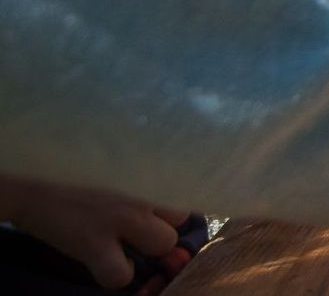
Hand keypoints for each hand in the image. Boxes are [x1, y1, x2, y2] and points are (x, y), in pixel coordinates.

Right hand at [0, 176, 187, 288]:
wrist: (30, 182)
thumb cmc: (72, 171)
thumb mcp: (116, 166)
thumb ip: (142, 177)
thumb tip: (162, 197)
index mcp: (145, 170)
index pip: (185, 191)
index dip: (172, 209)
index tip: (161, 215)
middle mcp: (139, 192)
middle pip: (181, 217)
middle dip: (162, 227)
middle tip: (138, 229)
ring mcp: (119, 218)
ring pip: (163, 244)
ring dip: (146, 250)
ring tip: (122, 246)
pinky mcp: (92, 243)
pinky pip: (121, 274)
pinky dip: (116, 274)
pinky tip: (103, 262)